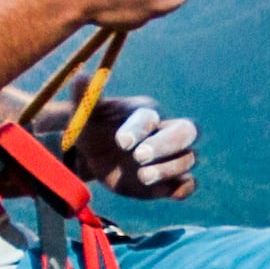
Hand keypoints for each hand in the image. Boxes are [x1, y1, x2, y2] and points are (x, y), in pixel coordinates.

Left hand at [59, 89, 200, 197]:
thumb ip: (85, 96)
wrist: (96, 158)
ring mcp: (169, 158)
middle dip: (166, 144)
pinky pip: (188, 185)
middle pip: (186, 132)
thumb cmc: (95, 130)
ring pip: (188, 158)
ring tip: (142, 176)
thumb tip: (81, 75)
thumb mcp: (85, 114)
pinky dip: (184, 189)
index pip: (151, 117)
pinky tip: (170, 193)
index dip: (138, 128)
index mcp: (146, 113)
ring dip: (168, 168)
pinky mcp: (169, 182)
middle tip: (139, 156)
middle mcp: (164, 132)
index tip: (121, 142)